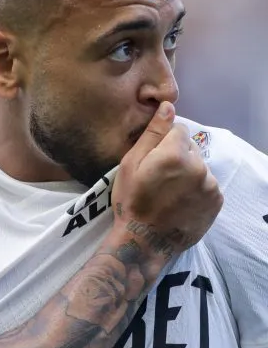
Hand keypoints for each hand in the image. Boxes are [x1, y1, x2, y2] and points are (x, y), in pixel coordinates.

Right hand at [111, 101, 222, 260]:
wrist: (144, 242)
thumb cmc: (131, 202)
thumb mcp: (130, 165)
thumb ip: (152, 134)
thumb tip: (168, 106)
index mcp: (176, 154)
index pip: (178, 130)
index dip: (163, 142)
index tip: (152, 161)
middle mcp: (199, 166)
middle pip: (190, 148)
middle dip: (177, 157)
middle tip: (158, 179)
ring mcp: (210, 185)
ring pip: (199, 167)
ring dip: (187, 174)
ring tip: (169, 193)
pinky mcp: (217, 201)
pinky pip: (207, 185)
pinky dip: (196, 189)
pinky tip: (180, 202)